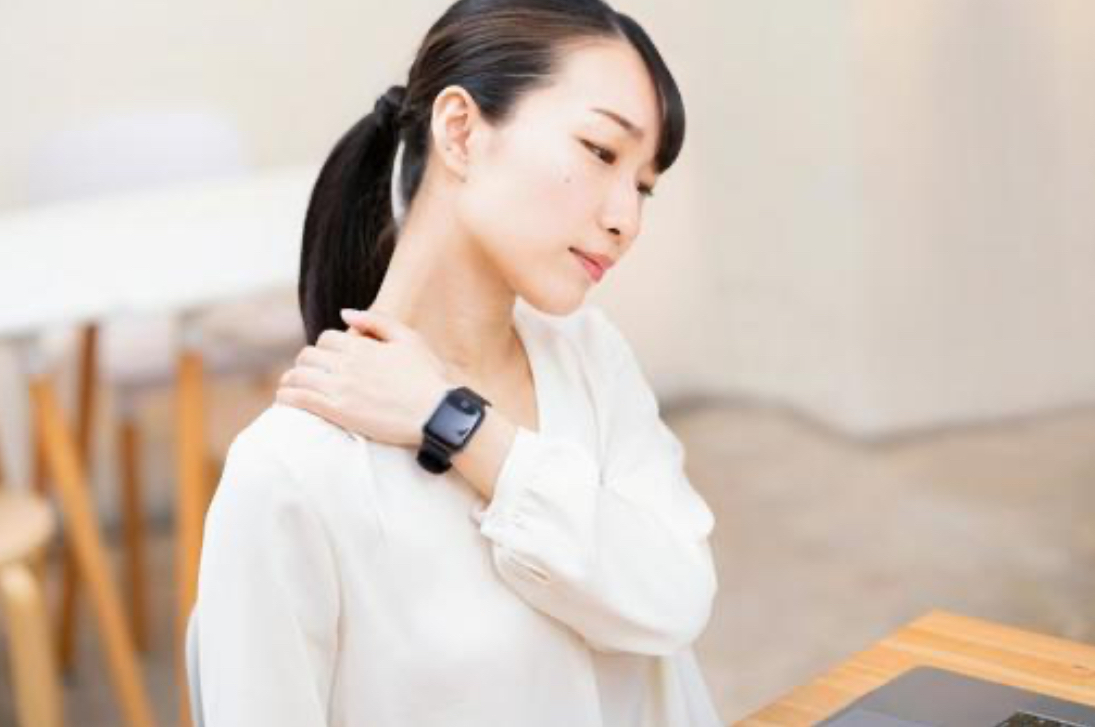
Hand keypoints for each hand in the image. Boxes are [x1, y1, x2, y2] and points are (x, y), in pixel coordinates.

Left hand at [276, 309, 453, 447]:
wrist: (435, 413)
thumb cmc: (427, 377)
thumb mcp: (408, 339)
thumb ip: (376, 321)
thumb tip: (345, 313)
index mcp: (362, 345)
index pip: (326, 338)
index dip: (325, 347)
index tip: (328, 358)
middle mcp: (347, 364)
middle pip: (309, 355)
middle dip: (306, 362)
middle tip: (308, 372)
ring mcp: (341, 388)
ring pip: (299, 376)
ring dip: (291, 380)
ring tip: (289, 386)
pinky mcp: (338, 411)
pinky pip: (301, 400)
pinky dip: (287, 397)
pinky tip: (284, 400)